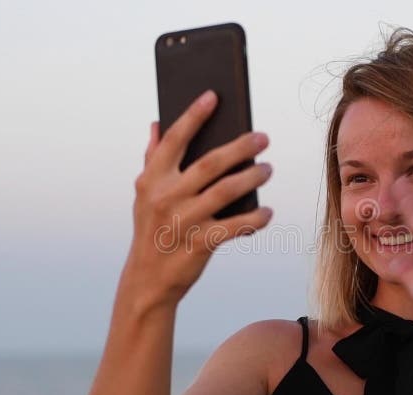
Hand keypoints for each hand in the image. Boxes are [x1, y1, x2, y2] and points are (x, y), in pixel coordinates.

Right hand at [125, 90, 273, 304]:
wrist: (148, 280)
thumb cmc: (152, 230)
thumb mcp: (144, 195)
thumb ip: (152, 160)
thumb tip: (155, 125)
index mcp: (152, 179)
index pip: (174, 139)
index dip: (194, 116)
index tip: (214, 96)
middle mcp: (166, 197)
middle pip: (210, 163)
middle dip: (241, 147)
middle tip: (263, 137)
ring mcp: (184, 221)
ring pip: (227, 191)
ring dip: (253, 177)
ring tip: (268, 169)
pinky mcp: (200, 244)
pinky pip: (236, 226)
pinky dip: (255, 218)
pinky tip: (267, 211)